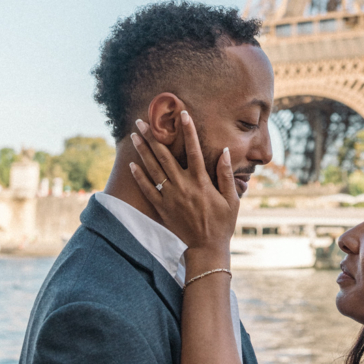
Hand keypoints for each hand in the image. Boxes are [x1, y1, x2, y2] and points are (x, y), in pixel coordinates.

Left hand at [130, 110, 238, 255]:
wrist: (206, 249)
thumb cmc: (222, 224)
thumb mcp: (232, 200)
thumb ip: (226, 175)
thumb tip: (224, 151)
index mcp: (201, 182)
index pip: (194, 150)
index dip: (188, 131)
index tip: (183, 114)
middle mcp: (183, 187)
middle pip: (165, 156)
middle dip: (154, 137)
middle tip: (142, 121)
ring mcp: (170, 197)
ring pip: (153, 169)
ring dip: (143, 151)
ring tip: (134, 136)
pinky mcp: (162, 208)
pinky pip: (147, 190)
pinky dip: (139, 177)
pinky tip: (132, 164)